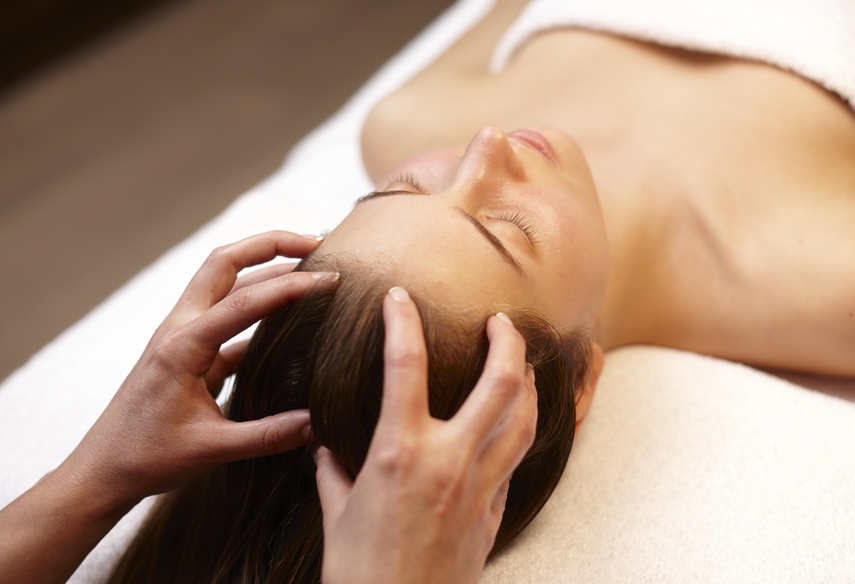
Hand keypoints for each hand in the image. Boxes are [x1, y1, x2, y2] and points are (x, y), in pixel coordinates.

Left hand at [65, 230, 335, 507]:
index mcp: (181, 347)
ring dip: (264, 267)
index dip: (290, 287)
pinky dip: (259, 305)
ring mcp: (181, 335)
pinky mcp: (188, 350)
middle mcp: (179, 329)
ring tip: (309, 265)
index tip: (329, 279)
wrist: (102, 471)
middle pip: (224, 263)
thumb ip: (268, 436)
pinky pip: (227, 315)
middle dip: (269, 244)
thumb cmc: (146, 459)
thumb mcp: (212, 450)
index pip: (243, 302)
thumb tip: (318, 425)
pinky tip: (290, 317)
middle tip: (315, 242)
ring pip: (223, 281)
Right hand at [314, 287, 536, 583]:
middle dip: (508, 341)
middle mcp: (448, 460)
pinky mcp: (493, 512)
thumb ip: (334, 473)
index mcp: (399, 452)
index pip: (404, 364)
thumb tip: (326, 450)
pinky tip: (514, 426)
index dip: (402, 321)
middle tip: (502, 320)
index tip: (399, 298)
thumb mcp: (338, 514)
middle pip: (499, 382)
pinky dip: (520, 434)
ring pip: (525, 419)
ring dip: (528, 384)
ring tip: (521, 365)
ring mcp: (479, 486)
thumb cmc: (358, 572)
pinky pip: (517, 461)